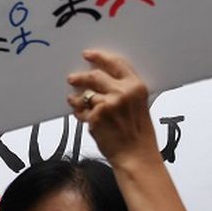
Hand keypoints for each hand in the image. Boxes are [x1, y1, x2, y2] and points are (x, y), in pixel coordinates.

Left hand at [66, 50, 159, 165]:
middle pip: (95, 75)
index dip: (99, 57)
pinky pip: (82, 110)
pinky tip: (80, 115)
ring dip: (77, 96)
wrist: (136, 156)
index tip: (88, 55)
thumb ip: (124, 90)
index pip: (115, 63)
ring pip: (86, 93)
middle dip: (81, 76)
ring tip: (72, 98)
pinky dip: (79, 112)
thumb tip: (103, 80)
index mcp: (136, 86)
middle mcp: (123, 92)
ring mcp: (108, 103)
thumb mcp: (139, 105)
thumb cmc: (138, 135)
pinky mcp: (96, 116)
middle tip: (73, 78)